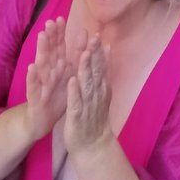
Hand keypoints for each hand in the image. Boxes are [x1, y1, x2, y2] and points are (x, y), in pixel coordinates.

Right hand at [24, 18, 71, 141]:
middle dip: (50, 37)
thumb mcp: (70, 73)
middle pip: (50, 52)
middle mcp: (49, 71)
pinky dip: (33, 77)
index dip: (59, 33)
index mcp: (59, 66)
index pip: (59, 46)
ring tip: (41, 37)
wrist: (43, 119)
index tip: (61, 18)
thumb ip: (77, 54)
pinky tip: (32, 67)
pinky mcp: (35, 97)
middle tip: (50, 22)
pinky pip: (34, 86)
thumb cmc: (59, 94)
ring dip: (42, 51)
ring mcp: (42, 83)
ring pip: (42, 65)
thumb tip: (86, 32)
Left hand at [64, 36, 111, 159]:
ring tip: (83, 53)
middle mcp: (97, 94)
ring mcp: (87, 105)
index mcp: (102, 87)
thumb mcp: (103, 90)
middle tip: (94, 37)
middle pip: (96, 72)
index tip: (97, 33)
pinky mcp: (77, 116)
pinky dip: (74, 91)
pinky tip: (72, 80)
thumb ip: (104, 70)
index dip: (99, 50)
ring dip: (85, 69)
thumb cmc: (95, 116)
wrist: (93, 145)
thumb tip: (108, 47)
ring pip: (87, 85)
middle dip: (94, 54)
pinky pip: (75, 102)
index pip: (101, 66)